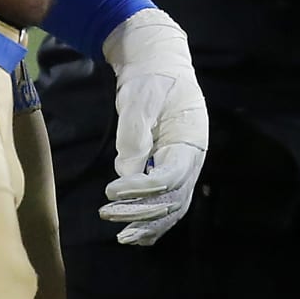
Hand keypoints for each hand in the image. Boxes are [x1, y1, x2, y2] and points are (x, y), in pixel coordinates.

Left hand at [100, 9, 208, 244]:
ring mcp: (183, 165)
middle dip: (141, 212)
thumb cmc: (150, 78)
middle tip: (107, 214)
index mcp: (190, 140)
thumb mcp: (139, 100)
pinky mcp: (170, 167)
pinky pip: (166, 201)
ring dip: (147, 223)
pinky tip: (135, 234)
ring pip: (172, 206)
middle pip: (173, 198)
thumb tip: (126, 173)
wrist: (157, 62)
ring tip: (122, 236)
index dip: (141, 189)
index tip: (111, 190)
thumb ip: (134, 136)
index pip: (169, 176)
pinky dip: (153, 221)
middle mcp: (191, 158)